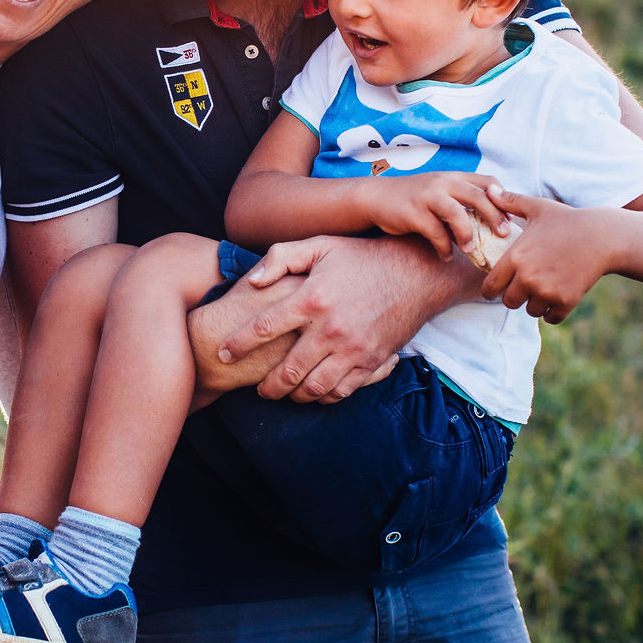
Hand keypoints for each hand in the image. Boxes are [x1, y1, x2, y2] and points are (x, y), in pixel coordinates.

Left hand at [219, 235, 445, 402]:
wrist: (418, 272)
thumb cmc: (363, 257)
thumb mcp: (321, 246)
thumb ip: (281, 258)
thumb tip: (253, 282)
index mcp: (312, 298)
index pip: (263, 328)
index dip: (238, 344)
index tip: (223, 353)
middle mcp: (331, 328)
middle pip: (287, 371)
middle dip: (266, 386)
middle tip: (258, 389)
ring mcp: (354, 349)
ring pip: (313, 389)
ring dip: (294, 396)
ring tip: (285, 393)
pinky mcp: (373, 362)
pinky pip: (342, 392)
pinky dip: (324, 397)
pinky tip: (316, 390)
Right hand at [362, 171, 509, 259]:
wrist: (377, 197)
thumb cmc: (414, 199)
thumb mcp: (440, 192)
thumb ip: (462, 202)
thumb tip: (491, 226)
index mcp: (454, 177)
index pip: (488, 181)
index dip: (504, 198)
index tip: (512, 218)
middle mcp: (443, 182)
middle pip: (479, 196)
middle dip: (495, 216)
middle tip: (503, 234)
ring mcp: (428, 196)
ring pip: (457, 214)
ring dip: (467, 235)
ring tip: (470, 250)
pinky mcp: (413, 213)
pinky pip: (435, 233)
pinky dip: (444, 248)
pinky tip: (445, 257)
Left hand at [478, 188, 617, 323]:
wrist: (603, 236)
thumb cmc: (568, 220)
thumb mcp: (538, 207)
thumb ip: (510, 202)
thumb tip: (489, 189)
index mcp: (516, 257)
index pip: (490, 287)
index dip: (492, 288)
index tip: (498, 287)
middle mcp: (528, 278)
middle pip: (509, 302)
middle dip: (514, 296)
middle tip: (524, 287)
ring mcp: (547, 292)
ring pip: (530, 311)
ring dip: (535, 304)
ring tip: (544, 289)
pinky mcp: (566, 302)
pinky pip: (551, 318)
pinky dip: (553, 312)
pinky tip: (558, 296)